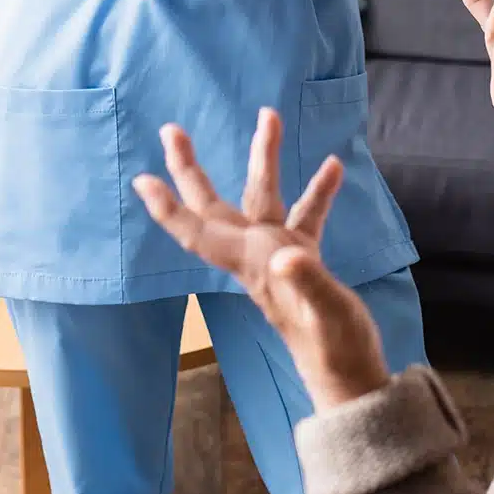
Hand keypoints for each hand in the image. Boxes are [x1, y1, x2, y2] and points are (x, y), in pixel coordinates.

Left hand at [133, 111, 388, 411]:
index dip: (170, 209)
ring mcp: (279, 258)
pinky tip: (332, 166)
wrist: (350, 378)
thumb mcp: (325, 315)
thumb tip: (287, 255)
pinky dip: (317, 192)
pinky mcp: (305, 263)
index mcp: (253, 265)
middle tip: (171, 129)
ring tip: (269, 115)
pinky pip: (305, 216)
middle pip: (215, 206)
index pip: (200, 233)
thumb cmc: (333, 350)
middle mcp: (257, 257)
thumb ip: (308, 282)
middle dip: (193, 169)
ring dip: (264, 158)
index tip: (143, 179)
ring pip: (263, 198)